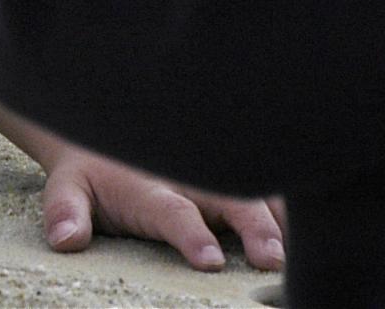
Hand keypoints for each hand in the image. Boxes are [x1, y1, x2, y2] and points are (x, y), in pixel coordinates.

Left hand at [39, 148, 285, 273]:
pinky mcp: (234, 178)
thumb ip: (66, 213)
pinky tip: (318, 230)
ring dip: (283, 219)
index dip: (192, 234)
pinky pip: (269, 190)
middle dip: (255, 228)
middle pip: (229, 200)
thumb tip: (66, 240)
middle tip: (274, 259)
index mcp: (147, 187)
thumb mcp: (66, 189)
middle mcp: (189, 179)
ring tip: (307, 247)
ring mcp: (216, 177)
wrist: (107, 124)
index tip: (212, 261)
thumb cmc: (91, 173)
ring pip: (258, 193)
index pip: (172, 211)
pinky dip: (295, 208)